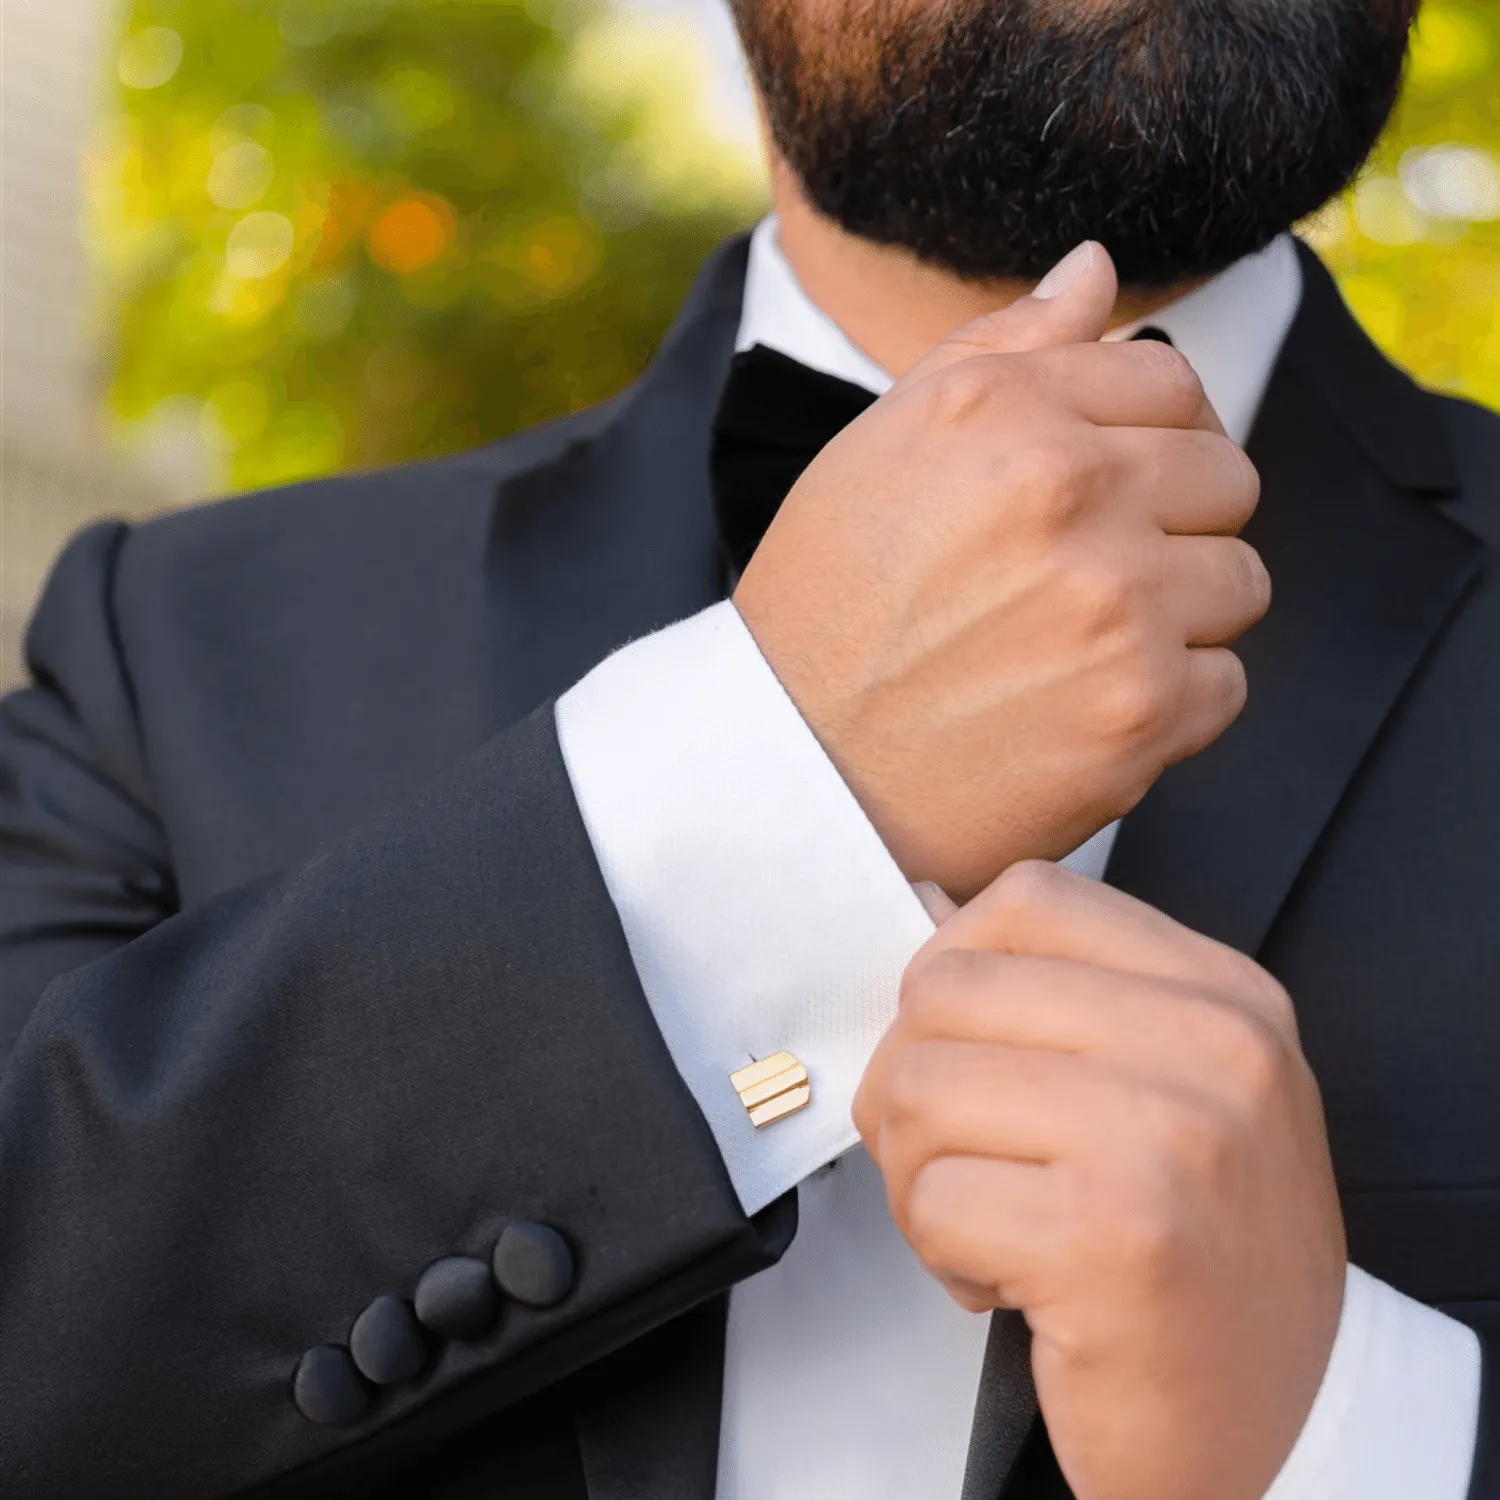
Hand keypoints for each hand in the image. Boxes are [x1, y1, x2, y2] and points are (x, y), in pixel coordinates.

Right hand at [733, 242, 1268, 898]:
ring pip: (1241, 581)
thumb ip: (1000, 347)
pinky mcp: (1142, 712)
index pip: (1169, 381)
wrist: (795, 772)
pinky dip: (1169, 705)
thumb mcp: (882, 446)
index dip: (1146, 439)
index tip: (1107, 492)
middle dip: (1170, 524)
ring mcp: (1117, 605)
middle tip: (1084, 579)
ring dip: (1179, 615)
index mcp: (1005, 413)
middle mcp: (1070, 491)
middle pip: (1226, 476)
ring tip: (1083, 647)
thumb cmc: (829, 606)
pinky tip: (1083, 711)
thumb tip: (1098, 268)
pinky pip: (1226, 685)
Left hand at [853, 861, 1345, 1499]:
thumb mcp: (1164, 1083)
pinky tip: (1004, 1282)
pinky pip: (932, 1200)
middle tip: (961, 1163)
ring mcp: (1171, 1138)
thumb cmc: (1190, 1245)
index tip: (963, 1050)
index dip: (950, 968)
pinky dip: (938, 1251)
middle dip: (910, 1087)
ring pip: (920, 1090)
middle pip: (946, 991)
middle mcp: (1216, 1048)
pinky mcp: (1115, 1239)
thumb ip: (1054, 987)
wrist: (1267, 1418)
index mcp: (1225, 992)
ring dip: (918, 1177)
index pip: (1029, 898)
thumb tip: (924, 904)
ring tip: (987, 1226)